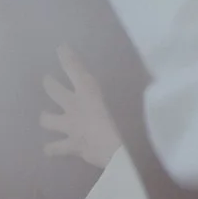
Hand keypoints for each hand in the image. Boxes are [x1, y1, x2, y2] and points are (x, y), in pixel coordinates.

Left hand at [39, 46, 122, 169]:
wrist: (118, 151)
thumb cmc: (127, 121)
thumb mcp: (130, 99)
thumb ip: (134, 88)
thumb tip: (150, 78)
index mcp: (88, 90)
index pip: (73, 67)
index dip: (66, 56)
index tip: (60, 47)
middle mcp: (73, 105)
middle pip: (52, 89)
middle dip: (49, 83)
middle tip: (48, 80)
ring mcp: (69, 125)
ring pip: (46, 119)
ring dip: (46, 118)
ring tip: (46, 118)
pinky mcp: (69, 145)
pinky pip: (54, 148)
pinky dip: (52, 149)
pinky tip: (49, 150)